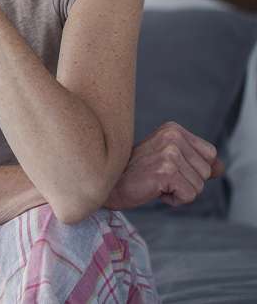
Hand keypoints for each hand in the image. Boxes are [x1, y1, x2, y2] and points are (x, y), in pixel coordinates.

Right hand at [105, 121, 224, 209]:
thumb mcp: (169, 161)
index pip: (210, 154)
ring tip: (156, 182)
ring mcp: (169, 153)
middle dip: (187, 181)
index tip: (167, 168)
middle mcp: (172, 136)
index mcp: (173, 129)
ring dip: (179, 191)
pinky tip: (154, 190)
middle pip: (206, 171)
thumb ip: (197, 161)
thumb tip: (221, 168)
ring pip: (199, 185)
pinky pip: (189, 195)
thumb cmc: (137, 173)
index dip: (193, 168)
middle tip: (159, 177)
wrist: (108, 184)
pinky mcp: (166, 171)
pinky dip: (173, 200)